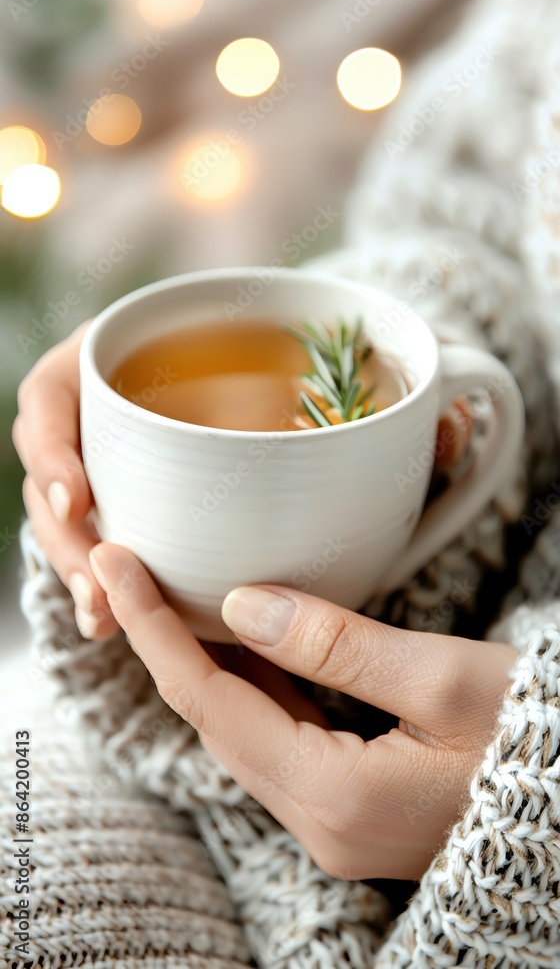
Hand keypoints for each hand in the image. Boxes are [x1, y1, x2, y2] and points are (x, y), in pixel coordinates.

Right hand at [13, 324, 472, 641]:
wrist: (303, 374)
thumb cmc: (326, 366)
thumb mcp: (361, 373)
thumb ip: (400, 398)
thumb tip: (439, 424)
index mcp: (140, 351)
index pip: (58, 391)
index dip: (50, 445)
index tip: (77, 498)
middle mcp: (119, 404)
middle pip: (56, 470)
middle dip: (64, 538)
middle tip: (99, 593)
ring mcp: (121, 456)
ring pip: (72, 517)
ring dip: (79, 570)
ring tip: (104, 620)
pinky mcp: (137, 502)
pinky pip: (104, 542)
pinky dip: (109, 584)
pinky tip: (120, 625)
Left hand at [89, 542, 515, 880]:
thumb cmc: (536, 736)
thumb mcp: (442, 678)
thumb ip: (334, 642)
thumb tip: (241, 604)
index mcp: (336, 798)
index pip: (210, 702)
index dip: (154, 629)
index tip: (115, 565)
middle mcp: (322, 825)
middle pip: (216, 722)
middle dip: (167, 643)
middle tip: (131, 570)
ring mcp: (337, 825)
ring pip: (244, 732)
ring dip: (208, 665)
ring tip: (172, 595)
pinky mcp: (355, 809)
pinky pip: (283, 742)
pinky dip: (256, 689)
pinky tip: (247, 643)